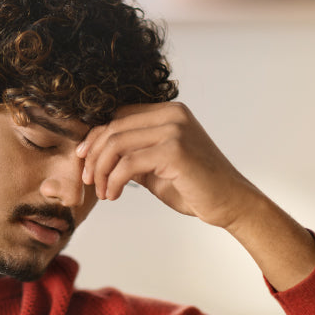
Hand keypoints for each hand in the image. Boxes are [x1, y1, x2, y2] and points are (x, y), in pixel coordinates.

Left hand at [76, 102, 258, 230]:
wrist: (231, 203)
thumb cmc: (195, 186)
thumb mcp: (156, 166)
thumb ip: (132, 154)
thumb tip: (96, 154)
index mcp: (169, 112)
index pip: (119, 116)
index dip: (96, 137)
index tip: (84, 159)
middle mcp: (172, 114)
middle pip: (113, 127)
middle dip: (93, 156)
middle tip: (87, 180)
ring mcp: (174, 130)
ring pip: (116, 144)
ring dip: (101, 171)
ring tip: (102, 191)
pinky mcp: (174, 150)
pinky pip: (127, 164)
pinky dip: (113, 181)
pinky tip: (114, 195)